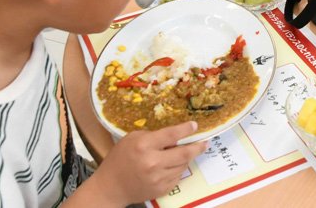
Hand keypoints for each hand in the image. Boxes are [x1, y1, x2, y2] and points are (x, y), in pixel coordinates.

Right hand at [90, 120, 207, 204]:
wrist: (111, 187)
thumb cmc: (120, 158)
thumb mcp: (132, 139)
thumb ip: (153, 136)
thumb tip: (175, 135)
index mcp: (144, 146)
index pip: (171, 135)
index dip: (186, 129)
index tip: (195, 125)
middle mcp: (153, 162)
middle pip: (184, 153)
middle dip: (197, 147)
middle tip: (204, 143)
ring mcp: (158, 178)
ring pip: (182, 165)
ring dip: (186, 158)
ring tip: (185, 153)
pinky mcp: (161, 189)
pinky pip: (177, 177)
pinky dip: (177, 170)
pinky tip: (171, 166)